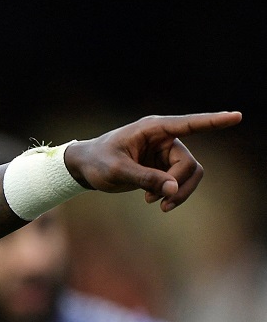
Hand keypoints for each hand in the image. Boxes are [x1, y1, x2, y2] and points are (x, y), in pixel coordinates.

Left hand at [63, 111, 240, 211]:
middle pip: (189, 163)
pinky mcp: (164, 166)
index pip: (189, 124)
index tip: (237, 116)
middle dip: (179, 185)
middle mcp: (164, 138)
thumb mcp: (117, 171)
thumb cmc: (96, 162)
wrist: (84, 168)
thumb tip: (173, 189)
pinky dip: (172, 194)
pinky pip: (181, 181)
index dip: (214, 121)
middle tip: (158, 203)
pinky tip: (153, 201)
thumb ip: (145, 178)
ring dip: (178, 192)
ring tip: (157, 205)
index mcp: (152, 128)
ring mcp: (166, 152)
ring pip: (190, 174)